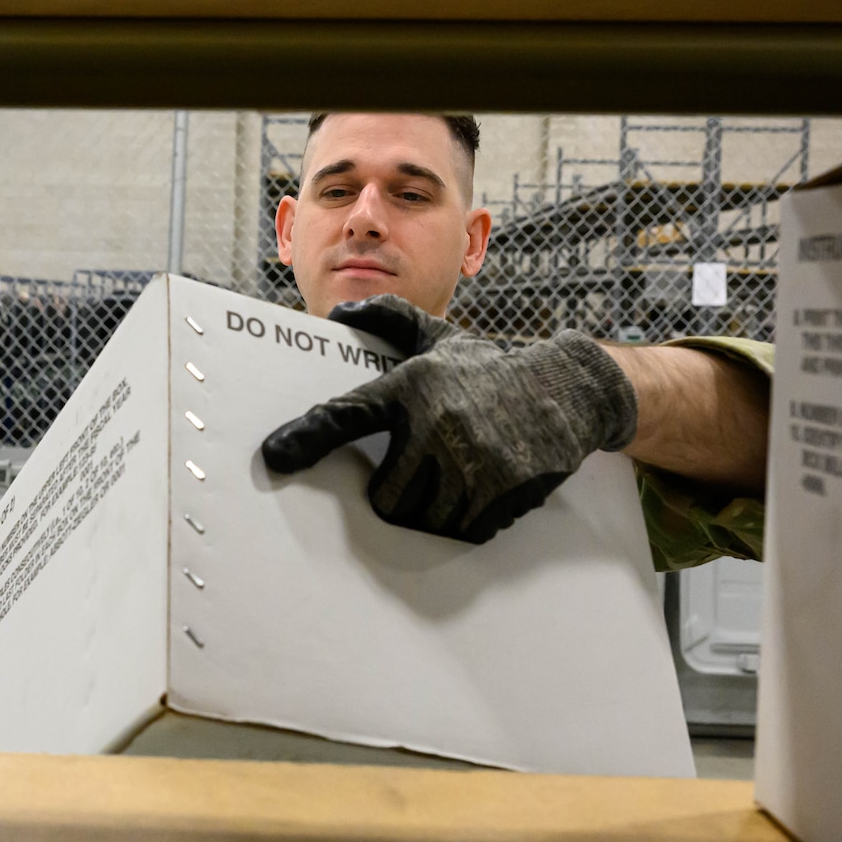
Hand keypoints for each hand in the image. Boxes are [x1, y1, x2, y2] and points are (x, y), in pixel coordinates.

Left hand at [261, 300, 638, 543]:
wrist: (567, 390)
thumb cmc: (493, 370)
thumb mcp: (441, 339)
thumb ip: (391, 321)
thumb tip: (347, 311)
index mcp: (412, 387)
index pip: (346, 415)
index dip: (307, 437)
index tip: (274, 455)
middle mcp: (435, 424)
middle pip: (384, 495)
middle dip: (394, 495)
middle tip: (416, 477)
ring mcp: (469, 462)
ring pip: (419, 518)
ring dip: (428, 511)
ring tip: (451, 481)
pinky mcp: (498, 494)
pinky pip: (457, 530)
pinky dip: (461, 521)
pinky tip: (479, 491)